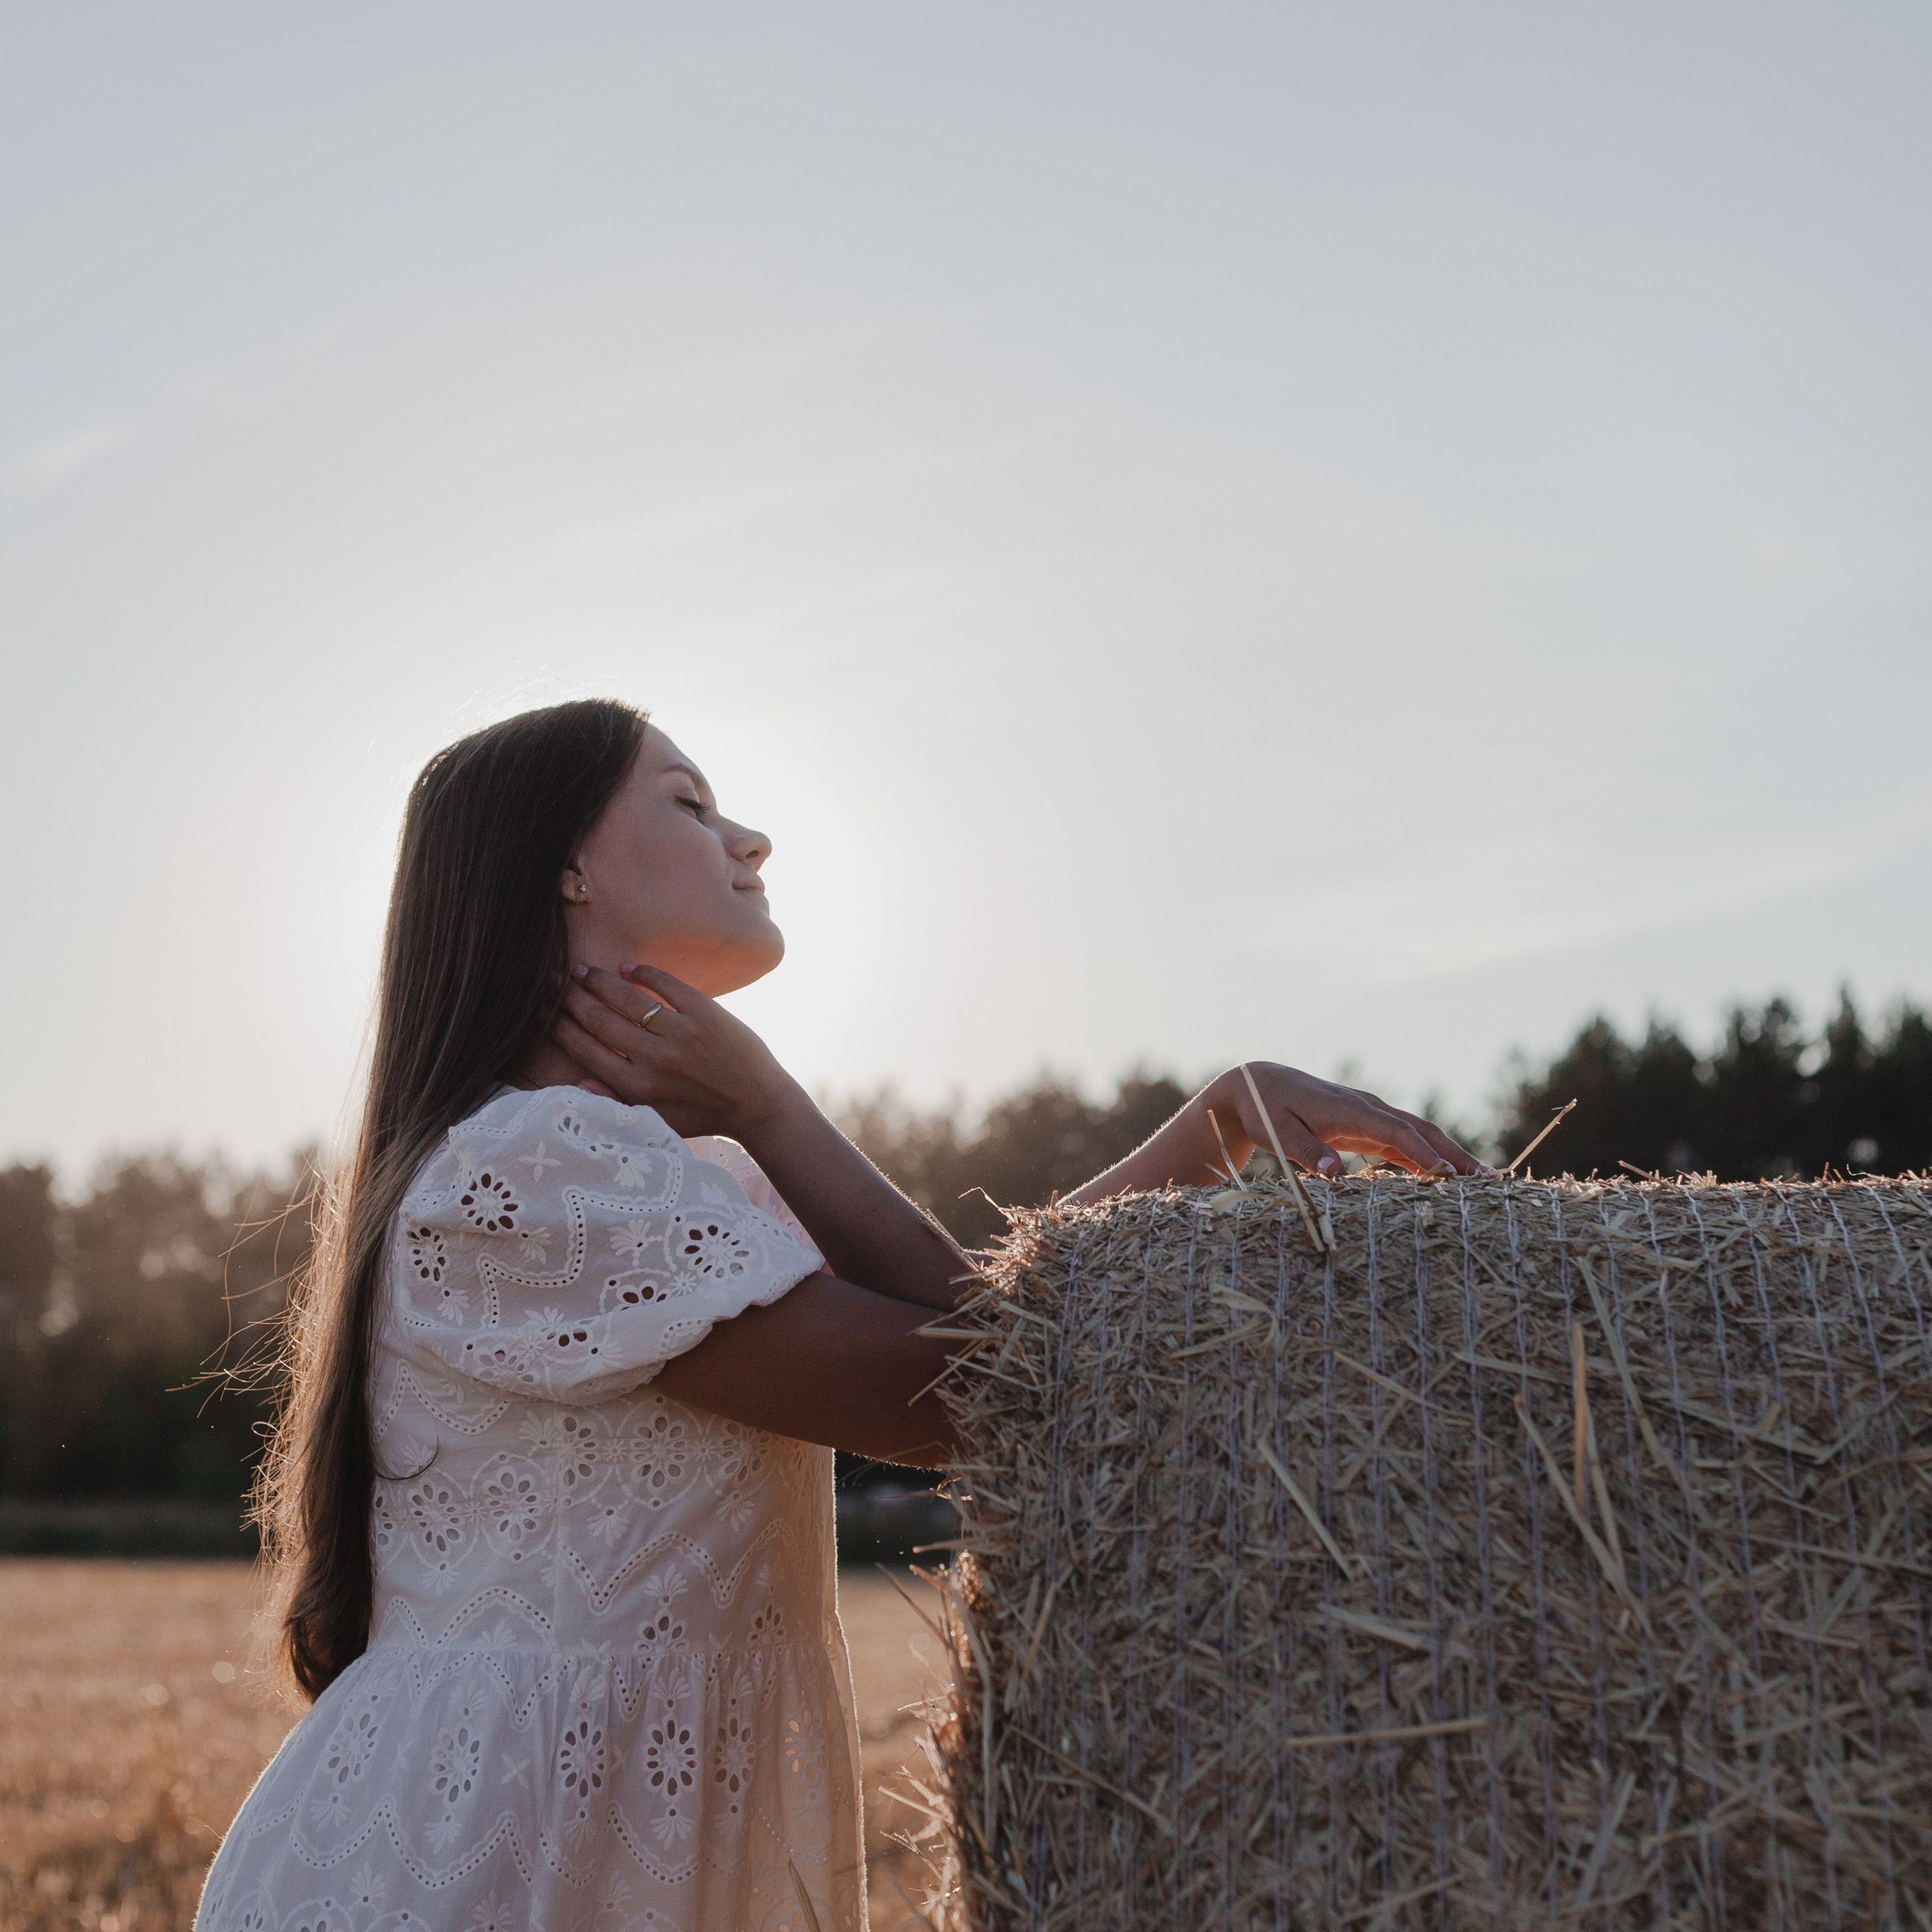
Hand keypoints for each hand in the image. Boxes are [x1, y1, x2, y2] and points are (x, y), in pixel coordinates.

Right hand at [550, 963, 803, 1143]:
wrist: (758, 1104)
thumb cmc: (704, 1115)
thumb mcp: (657, 1121)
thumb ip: (617, 1103)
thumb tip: (579, 1082)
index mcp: (637, 1089)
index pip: (587, 1051)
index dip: (562, 1028)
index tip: (547, 1012)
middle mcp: (654, 1060)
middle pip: (600, 1021)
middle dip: (573, 999)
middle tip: (557, 982)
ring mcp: (680, 1034)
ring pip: (627, 1000)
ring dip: (600, 981)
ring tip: (584, 971)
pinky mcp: (706, 1014)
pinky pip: (667, 985)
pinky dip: (644, 973)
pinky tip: (628, 967)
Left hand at [1202, 1062, 1486, 1178]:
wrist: (1259, 1085)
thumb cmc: (1266, 1111)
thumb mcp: (1277, 1132)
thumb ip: (1305, 1151)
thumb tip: (1331, 1173)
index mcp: (1350, 1109)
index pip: (1397, 1131)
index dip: (1424, 1153)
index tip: (1450, 1176)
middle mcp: (1368, 1108)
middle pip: (1420, 1129)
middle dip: (1454, 1153)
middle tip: (1488, 1180)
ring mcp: (1370, 1115)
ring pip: (1418, 1134)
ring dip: (1448, 1155)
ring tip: (1482, 1181)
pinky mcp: (1366, 1126)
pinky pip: (1404, 1142)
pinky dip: (1427, 1157)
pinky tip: (1447, 1177)